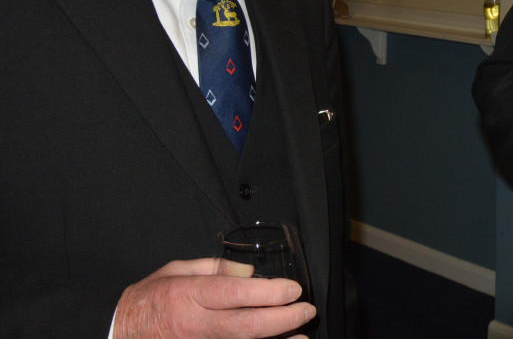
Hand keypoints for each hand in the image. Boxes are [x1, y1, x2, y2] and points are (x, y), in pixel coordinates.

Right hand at [114, 258, 314, 338]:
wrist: (118, 333)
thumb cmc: (149, 300)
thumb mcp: (177, 271)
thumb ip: (216, 270)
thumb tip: (251, 273)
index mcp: (189, 295)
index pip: (236, 293)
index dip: (270, 292)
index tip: (293, 289)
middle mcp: (194, 325)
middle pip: (247, 325)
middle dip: (284, 319)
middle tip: (306, 310)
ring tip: (301, 336)